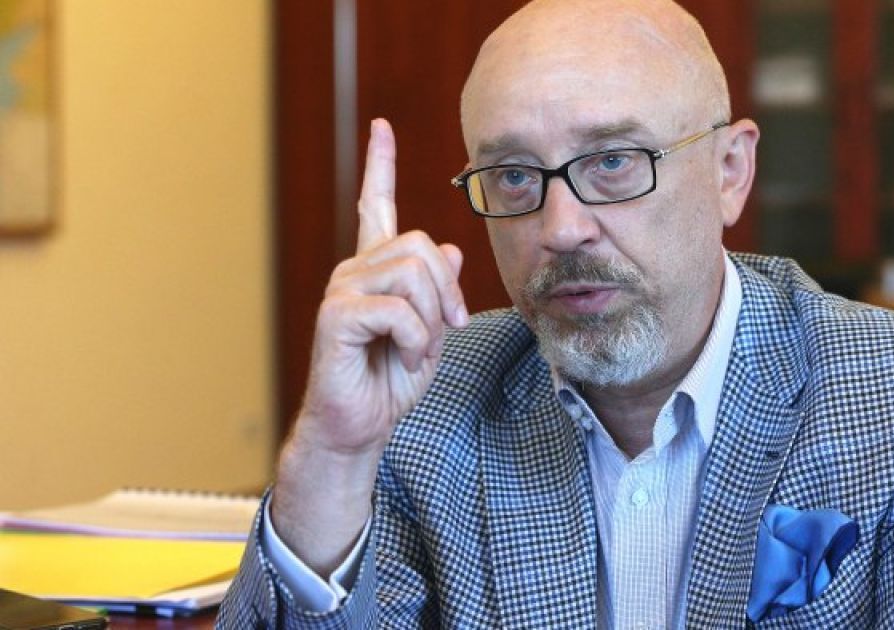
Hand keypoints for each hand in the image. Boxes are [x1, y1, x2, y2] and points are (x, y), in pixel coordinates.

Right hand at [296, 118, 467, 455]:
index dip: (380, 165)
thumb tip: (453, 250)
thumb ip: (440, 292)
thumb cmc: (391, 380)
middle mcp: (355, 270)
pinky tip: (404, 358)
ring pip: (413, 271)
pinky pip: (398, 308)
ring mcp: (342, 289)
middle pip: (421, 244)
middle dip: (447, 291)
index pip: (374, 205)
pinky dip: (416, 339)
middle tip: (445, 329)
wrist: (361, 425)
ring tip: (418, 347)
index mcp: (376, 269)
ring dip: (431, 317)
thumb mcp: (431, 332)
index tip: (381, 127)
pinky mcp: (337, 314)